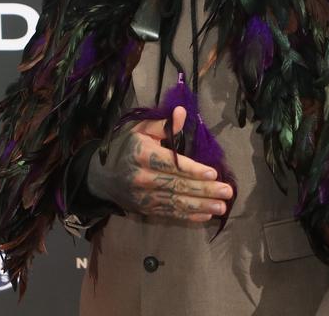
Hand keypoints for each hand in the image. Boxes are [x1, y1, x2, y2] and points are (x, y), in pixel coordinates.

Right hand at [86, 105, 232, 220]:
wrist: (101, 176)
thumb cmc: (125, 148)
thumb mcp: (139, 130)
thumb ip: (162, 124)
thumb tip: (182, 112)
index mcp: (142, 154)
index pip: (171, 163)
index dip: (192, 170)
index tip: (213, 173)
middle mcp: (142, 178)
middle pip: (177, 185)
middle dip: (204, 190)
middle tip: (227, 192)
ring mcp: (144, 197)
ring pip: (176, 202)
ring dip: (201, 206)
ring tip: (222, 206)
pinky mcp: (146, 209)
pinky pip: (170, 213)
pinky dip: (189, 216)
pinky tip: (206, 215)